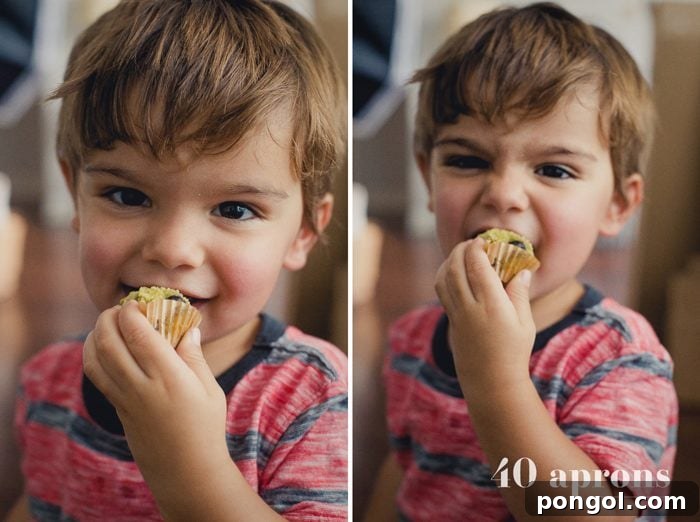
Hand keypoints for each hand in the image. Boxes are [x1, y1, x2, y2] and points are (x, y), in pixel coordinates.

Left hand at [83, 301, 228, 496]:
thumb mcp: (210, 389)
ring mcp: (125, 399)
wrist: (185, 470)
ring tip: (107, 322)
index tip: (137, 302)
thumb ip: (194, 357)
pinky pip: (96, 376)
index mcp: (170, 378)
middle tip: (119, 307)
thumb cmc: (205, 427)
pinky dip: (92, 354)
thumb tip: (188, 327)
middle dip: (109, 318)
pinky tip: (101, 345)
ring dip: (95, 334)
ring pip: (95, 359)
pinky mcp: (117, 409)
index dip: (132, 313)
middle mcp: (142, 386)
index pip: (139, 335)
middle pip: (110, 342)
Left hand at [434, 238, 534, 393]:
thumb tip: (522, 270)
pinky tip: (453, 270)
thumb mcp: (525, 323)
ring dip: (450, 260)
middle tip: (471, 242)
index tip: (483, 240)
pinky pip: (441, 291)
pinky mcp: (451, 320)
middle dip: (461, 250)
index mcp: (492, 306)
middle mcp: (471, 308)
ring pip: (444, 278)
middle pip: (457, 268)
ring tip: (461, 253)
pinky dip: (444, 275)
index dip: (477, 249)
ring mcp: (457, 315)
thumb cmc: (513, 352)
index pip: (478, 267)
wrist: (491, 382)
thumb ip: (519, 294)